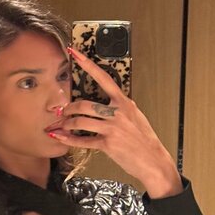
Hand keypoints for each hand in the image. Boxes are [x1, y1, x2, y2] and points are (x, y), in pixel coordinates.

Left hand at [48, 46, 180, 192]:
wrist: (153, 161)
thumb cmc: (145, 140)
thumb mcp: (136, 117)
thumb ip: (120, 108)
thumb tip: (105, 104)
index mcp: (124, 103)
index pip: (103, 78)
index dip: (87, 64)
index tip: (74, 52)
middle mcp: (118, 112)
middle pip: (84, 104)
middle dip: (69, 108)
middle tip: (63, 111)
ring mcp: (113, 128)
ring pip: (80, 121)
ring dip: (67, 123)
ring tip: (62, 125)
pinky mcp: (108, 144)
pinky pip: (83, 140)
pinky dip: (69, 140)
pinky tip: (61, 138)